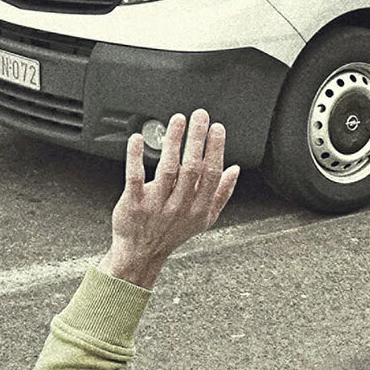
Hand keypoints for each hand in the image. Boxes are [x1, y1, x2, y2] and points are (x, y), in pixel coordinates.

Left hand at [103, 109, 238, 290]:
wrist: (141, 253)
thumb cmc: (172, 232)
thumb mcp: (203, 220)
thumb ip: (221, 194)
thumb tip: (235, 169)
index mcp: (198, 208)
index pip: (211, 174)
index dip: (215, 150)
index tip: (217, 128)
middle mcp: (179, 206)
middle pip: (192, 168)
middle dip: (197, 139)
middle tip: (200, 116)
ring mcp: (156, 205)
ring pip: (167, 169)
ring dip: (173, 142)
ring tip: (178, 120)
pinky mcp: (134, 203)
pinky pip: (135, 177)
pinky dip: (136, 157)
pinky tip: (138, 139)